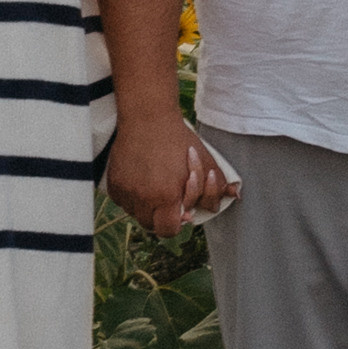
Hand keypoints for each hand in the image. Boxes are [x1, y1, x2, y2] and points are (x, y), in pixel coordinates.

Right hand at [110, 108, 223, 237]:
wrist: (147, 118)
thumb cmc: (178, 140)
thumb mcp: (205, 160)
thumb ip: (219, 184)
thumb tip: (235, 196)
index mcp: (165, 196)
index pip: (169, 230)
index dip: (177, 224)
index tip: (181, 212)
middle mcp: (142, 198)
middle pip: (151, 226)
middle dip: (162, 216)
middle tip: (168, 197)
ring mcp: (124, 192)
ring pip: (136, 214)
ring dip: (147, 206)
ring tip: (155, 184)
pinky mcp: (112, 185)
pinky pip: (123, 202)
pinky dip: (133, 197)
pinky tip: (142, 178)